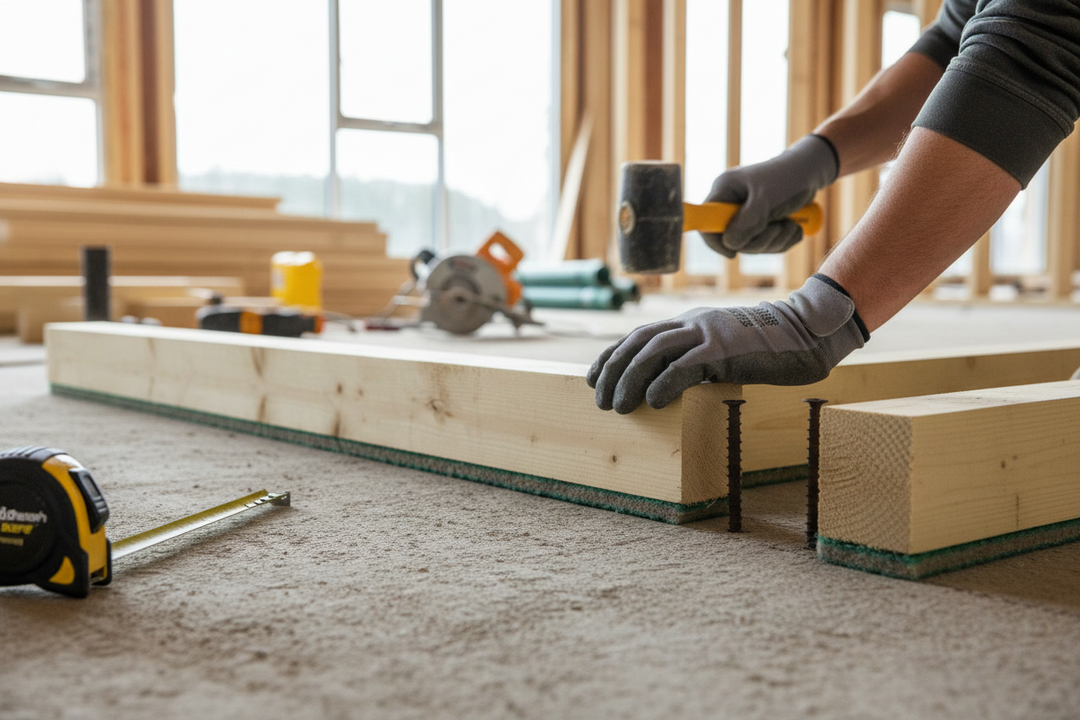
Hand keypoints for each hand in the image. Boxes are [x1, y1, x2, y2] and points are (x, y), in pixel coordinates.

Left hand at [586, 275, 867, 412]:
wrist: (808, 334)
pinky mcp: (724, 349)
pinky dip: (663, 383)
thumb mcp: (725, 353)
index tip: (594, 380)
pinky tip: (652, 402)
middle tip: (601, 401)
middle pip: (639, 342)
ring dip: (630, 379)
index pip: (639, 335)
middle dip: (614, 371)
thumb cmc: (768, 351)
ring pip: (654, 351)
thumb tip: (669, 389)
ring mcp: (708, 333)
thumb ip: (698, 362)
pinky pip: (685, 365)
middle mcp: (693, 323)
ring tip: (619, 406)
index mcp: (690, 323)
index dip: (612, 356)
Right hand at [701, 134, 837, 257]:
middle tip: (780, 228)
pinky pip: (765, 245)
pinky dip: (782, 241)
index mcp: (724, 191)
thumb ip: (748, 222)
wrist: (812, 172)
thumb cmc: (788, 178)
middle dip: (760, 240)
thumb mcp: (767, 199)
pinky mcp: (760, 224)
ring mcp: (745, 215)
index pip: (705, 222)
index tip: (733, 252)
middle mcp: (731, 204)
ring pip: (751, 245)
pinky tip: (793, 227)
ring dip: (776, 240)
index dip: (715, 241)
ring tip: (791, 224)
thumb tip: (730, 244)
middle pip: (732, 240)